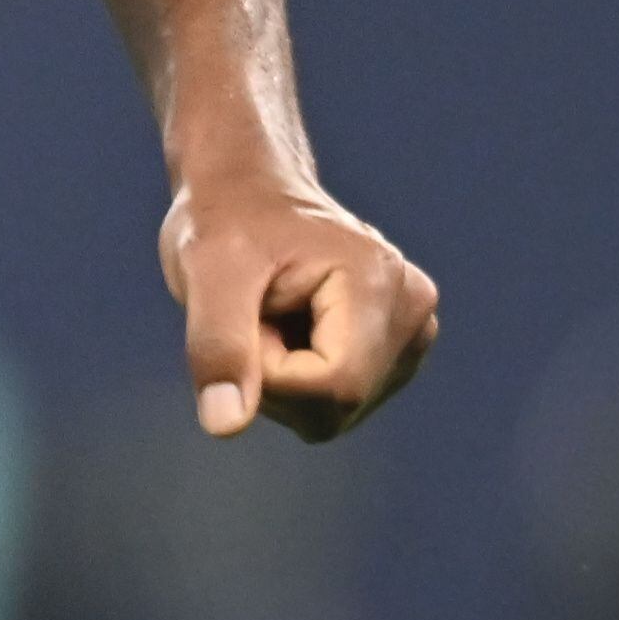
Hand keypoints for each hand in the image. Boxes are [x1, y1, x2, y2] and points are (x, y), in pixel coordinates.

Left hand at [161, 162, 437, 442]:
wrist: (246, 193)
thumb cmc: (223, 221)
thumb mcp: (205, 273)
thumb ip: (218, 348)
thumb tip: (224, 427)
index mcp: (379, 283)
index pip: (335, 385)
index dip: (270, 373)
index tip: (246, 317)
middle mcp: (413, 310)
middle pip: (338, 405)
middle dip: (276, 375)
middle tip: (255, 312)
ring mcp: (412, 334)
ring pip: (336, 413)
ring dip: (286, 379)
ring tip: (273, 314)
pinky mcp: (396, 352)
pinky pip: (337, 404)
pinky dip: (299, 380)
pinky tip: (292, 327)